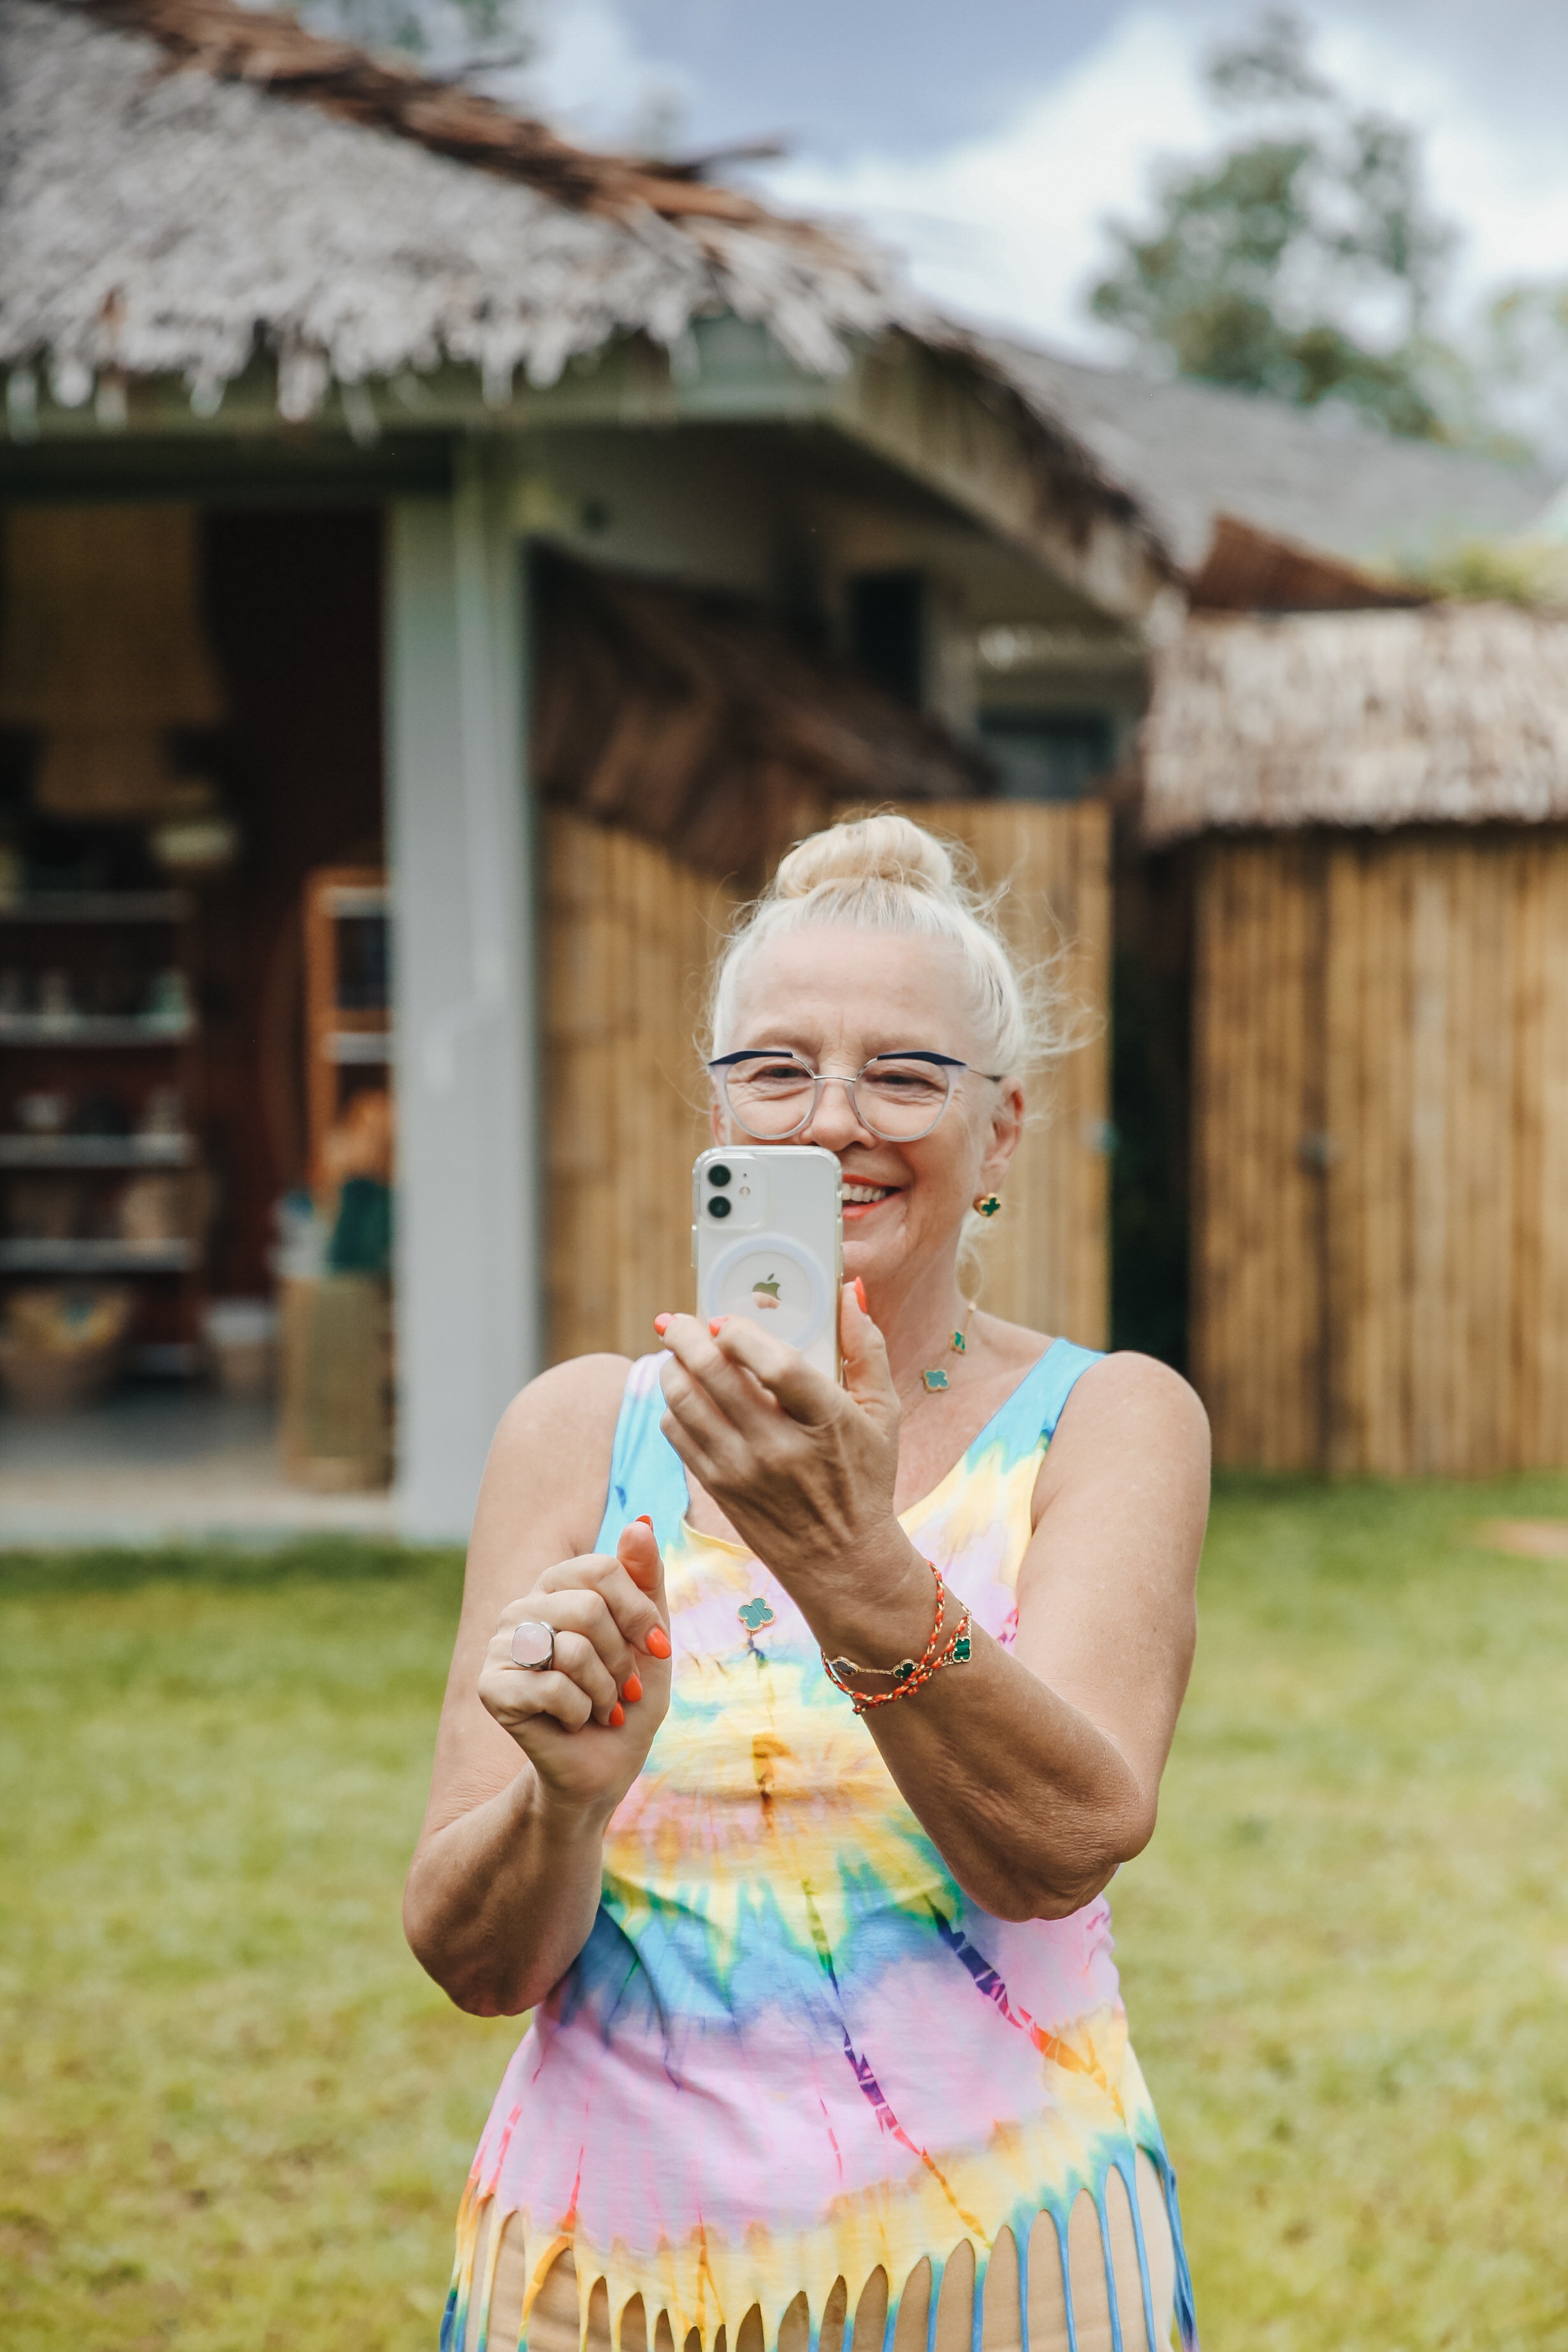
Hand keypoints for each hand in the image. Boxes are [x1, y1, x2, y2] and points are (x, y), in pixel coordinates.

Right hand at [477, 1520, 670, 1816]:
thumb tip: (644, 1520)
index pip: (603, 1568)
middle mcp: (522, 1607)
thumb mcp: (651, 1636)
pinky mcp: (490, 1688)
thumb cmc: (627, 1699)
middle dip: (621, 1659)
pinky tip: (573, 1724)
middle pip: (589, 1607)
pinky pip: (554, 1687)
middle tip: (621, 1688)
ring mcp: (500, 1646)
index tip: (656, 1648)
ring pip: (574, 1648)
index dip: (639, 1612)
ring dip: (604, 1689)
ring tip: (599, 1707)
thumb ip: (646, 1579)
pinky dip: (580, 1714)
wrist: (602, 1768)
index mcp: (556, 1586)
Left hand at [657, 1284, 919, 1645]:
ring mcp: (743, 1471)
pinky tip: (684, 1394)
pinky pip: (677, 1434)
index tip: (725, 1320)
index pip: (778, 1366)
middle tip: (679, 1321)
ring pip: (684, 1403)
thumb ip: (867, 1349)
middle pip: (716, 1376)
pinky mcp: (719, 1488)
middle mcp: (780, 1447)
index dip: (742, 1333)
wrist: (842, 1561)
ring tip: (677, 1353)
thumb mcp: (884, 1413)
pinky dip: (673, 1406)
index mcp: (827, 1421)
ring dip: (673, 1368)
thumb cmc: (865, 1478)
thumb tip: (847, 1293)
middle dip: (686, 1337)